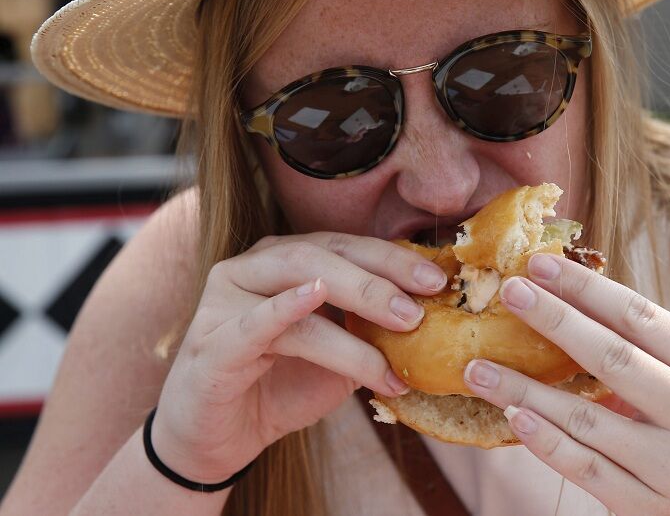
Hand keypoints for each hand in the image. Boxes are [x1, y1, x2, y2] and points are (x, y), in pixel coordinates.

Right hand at [151, 233, 447, 482]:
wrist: (221, 439)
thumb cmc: (281, 386)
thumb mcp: (340, 357)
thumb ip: (373, 333)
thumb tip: (435, 322)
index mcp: (286, 261)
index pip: (347, 246)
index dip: (394, 258)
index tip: (440, 278)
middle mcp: (254, 267)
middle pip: (324, 253)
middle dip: (381, 275)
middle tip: (425, 301)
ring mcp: (227, 299)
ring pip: (298, 281)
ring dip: (357, 302)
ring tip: (403, 322)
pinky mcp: (211, 342)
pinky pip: (253, 321)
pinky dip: (285, 307)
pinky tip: (312, 296)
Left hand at [462, 253, 669, 515]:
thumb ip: (654, 357)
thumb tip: (573, 307)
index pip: (644, 319)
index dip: (589, 288)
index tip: (543, 263)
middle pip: (614, 358)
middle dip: (556, 320)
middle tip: (509, 291)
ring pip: (587, 420)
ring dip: (525, 391)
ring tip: (478, 367)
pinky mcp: (649, 511)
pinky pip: (586, 470)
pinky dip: (546, 443)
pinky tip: (513, 419)